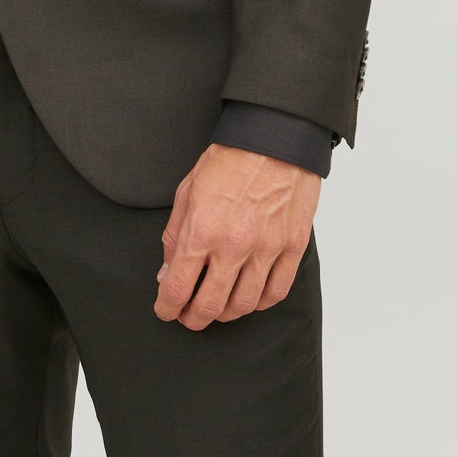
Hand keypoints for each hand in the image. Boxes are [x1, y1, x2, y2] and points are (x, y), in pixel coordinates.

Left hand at [154, 143, 319, 328]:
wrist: (273, 138)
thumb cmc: (230, 159)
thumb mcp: (187, 191)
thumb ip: (175, 235)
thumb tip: (167, 270)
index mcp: (202, 230)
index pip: (178, 288)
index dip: (167, 307)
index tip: (165, 309)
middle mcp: (233, 246)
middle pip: (210, 306)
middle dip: (193, 318)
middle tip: (189, 316)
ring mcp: (266, 249)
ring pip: (244, 305)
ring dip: (225, 314)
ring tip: (217, 307)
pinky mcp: (291, 247)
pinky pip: (276, 293)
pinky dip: (259, 303)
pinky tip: (249, 298)